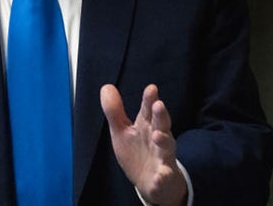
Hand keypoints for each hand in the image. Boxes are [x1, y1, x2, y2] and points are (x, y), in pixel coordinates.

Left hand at [101, 84, 186, 205]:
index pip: (148, 110)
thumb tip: (106, 87)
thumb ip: (115, 111)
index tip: (151, 88)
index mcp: (147, 126)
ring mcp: (163, 157)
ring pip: (166, 148)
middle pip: (161, 124)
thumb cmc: (138, 153)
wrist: (153, 184)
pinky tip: (160, 175)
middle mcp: (158, 138)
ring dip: (163, 141)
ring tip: (157, 135)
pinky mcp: (164, 177)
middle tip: (158, 105)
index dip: (149, 100)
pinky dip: (163, 176)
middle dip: (161, 115)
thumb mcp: (122, 131)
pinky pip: (164, 176)